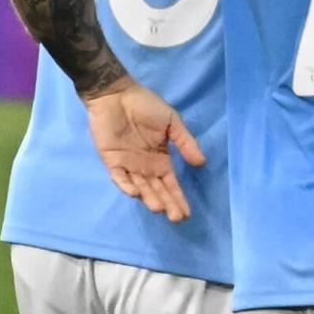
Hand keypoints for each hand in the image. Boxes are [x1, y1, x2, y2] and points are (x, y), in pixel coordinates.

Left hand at [83, 80, 203, 221]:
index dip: (179, 198)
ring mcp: (128, 165)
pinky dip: (126, 185)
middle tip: (176, 218)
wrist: (116, 94)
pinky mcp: (111, 160)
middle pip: (158, 190)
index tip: (187, 213)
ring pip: (140, 187)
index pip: (171, 184)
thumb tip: (201, 163)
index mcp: (161, 159)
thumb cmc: (145, 106)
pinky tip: (136, 193)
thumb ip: (185, 142)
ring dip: (149, 198)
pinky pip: (119, 176)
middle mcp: (146, 167)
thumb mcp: (172, 122)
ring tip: (159, 208)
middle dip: (167, 204)